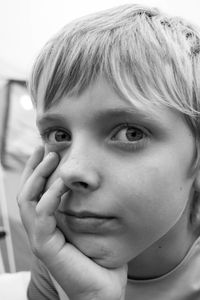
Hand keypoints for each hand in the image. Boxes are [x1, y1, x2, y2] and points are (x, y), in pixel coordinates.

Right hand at [17, 147, 127, 299]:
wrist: (102, 286)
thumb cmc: (97, 255)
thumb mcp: (88, 223)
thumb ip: (84, 206)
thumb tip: (90, 184)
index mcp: (47, 223)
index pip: (35, 191)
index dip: (37, 169)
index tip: (46, 149)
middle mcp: (39, 228)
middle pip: (26, 191)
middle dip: (34, 167)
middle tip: (45, 148)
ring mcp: (40, 237)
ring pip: (28, 200)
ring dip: (38, 176)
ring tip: (51, 157)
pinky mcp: (46, 246)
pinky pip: (42, 216)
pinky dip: (49, 196)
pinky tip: (61, 182)